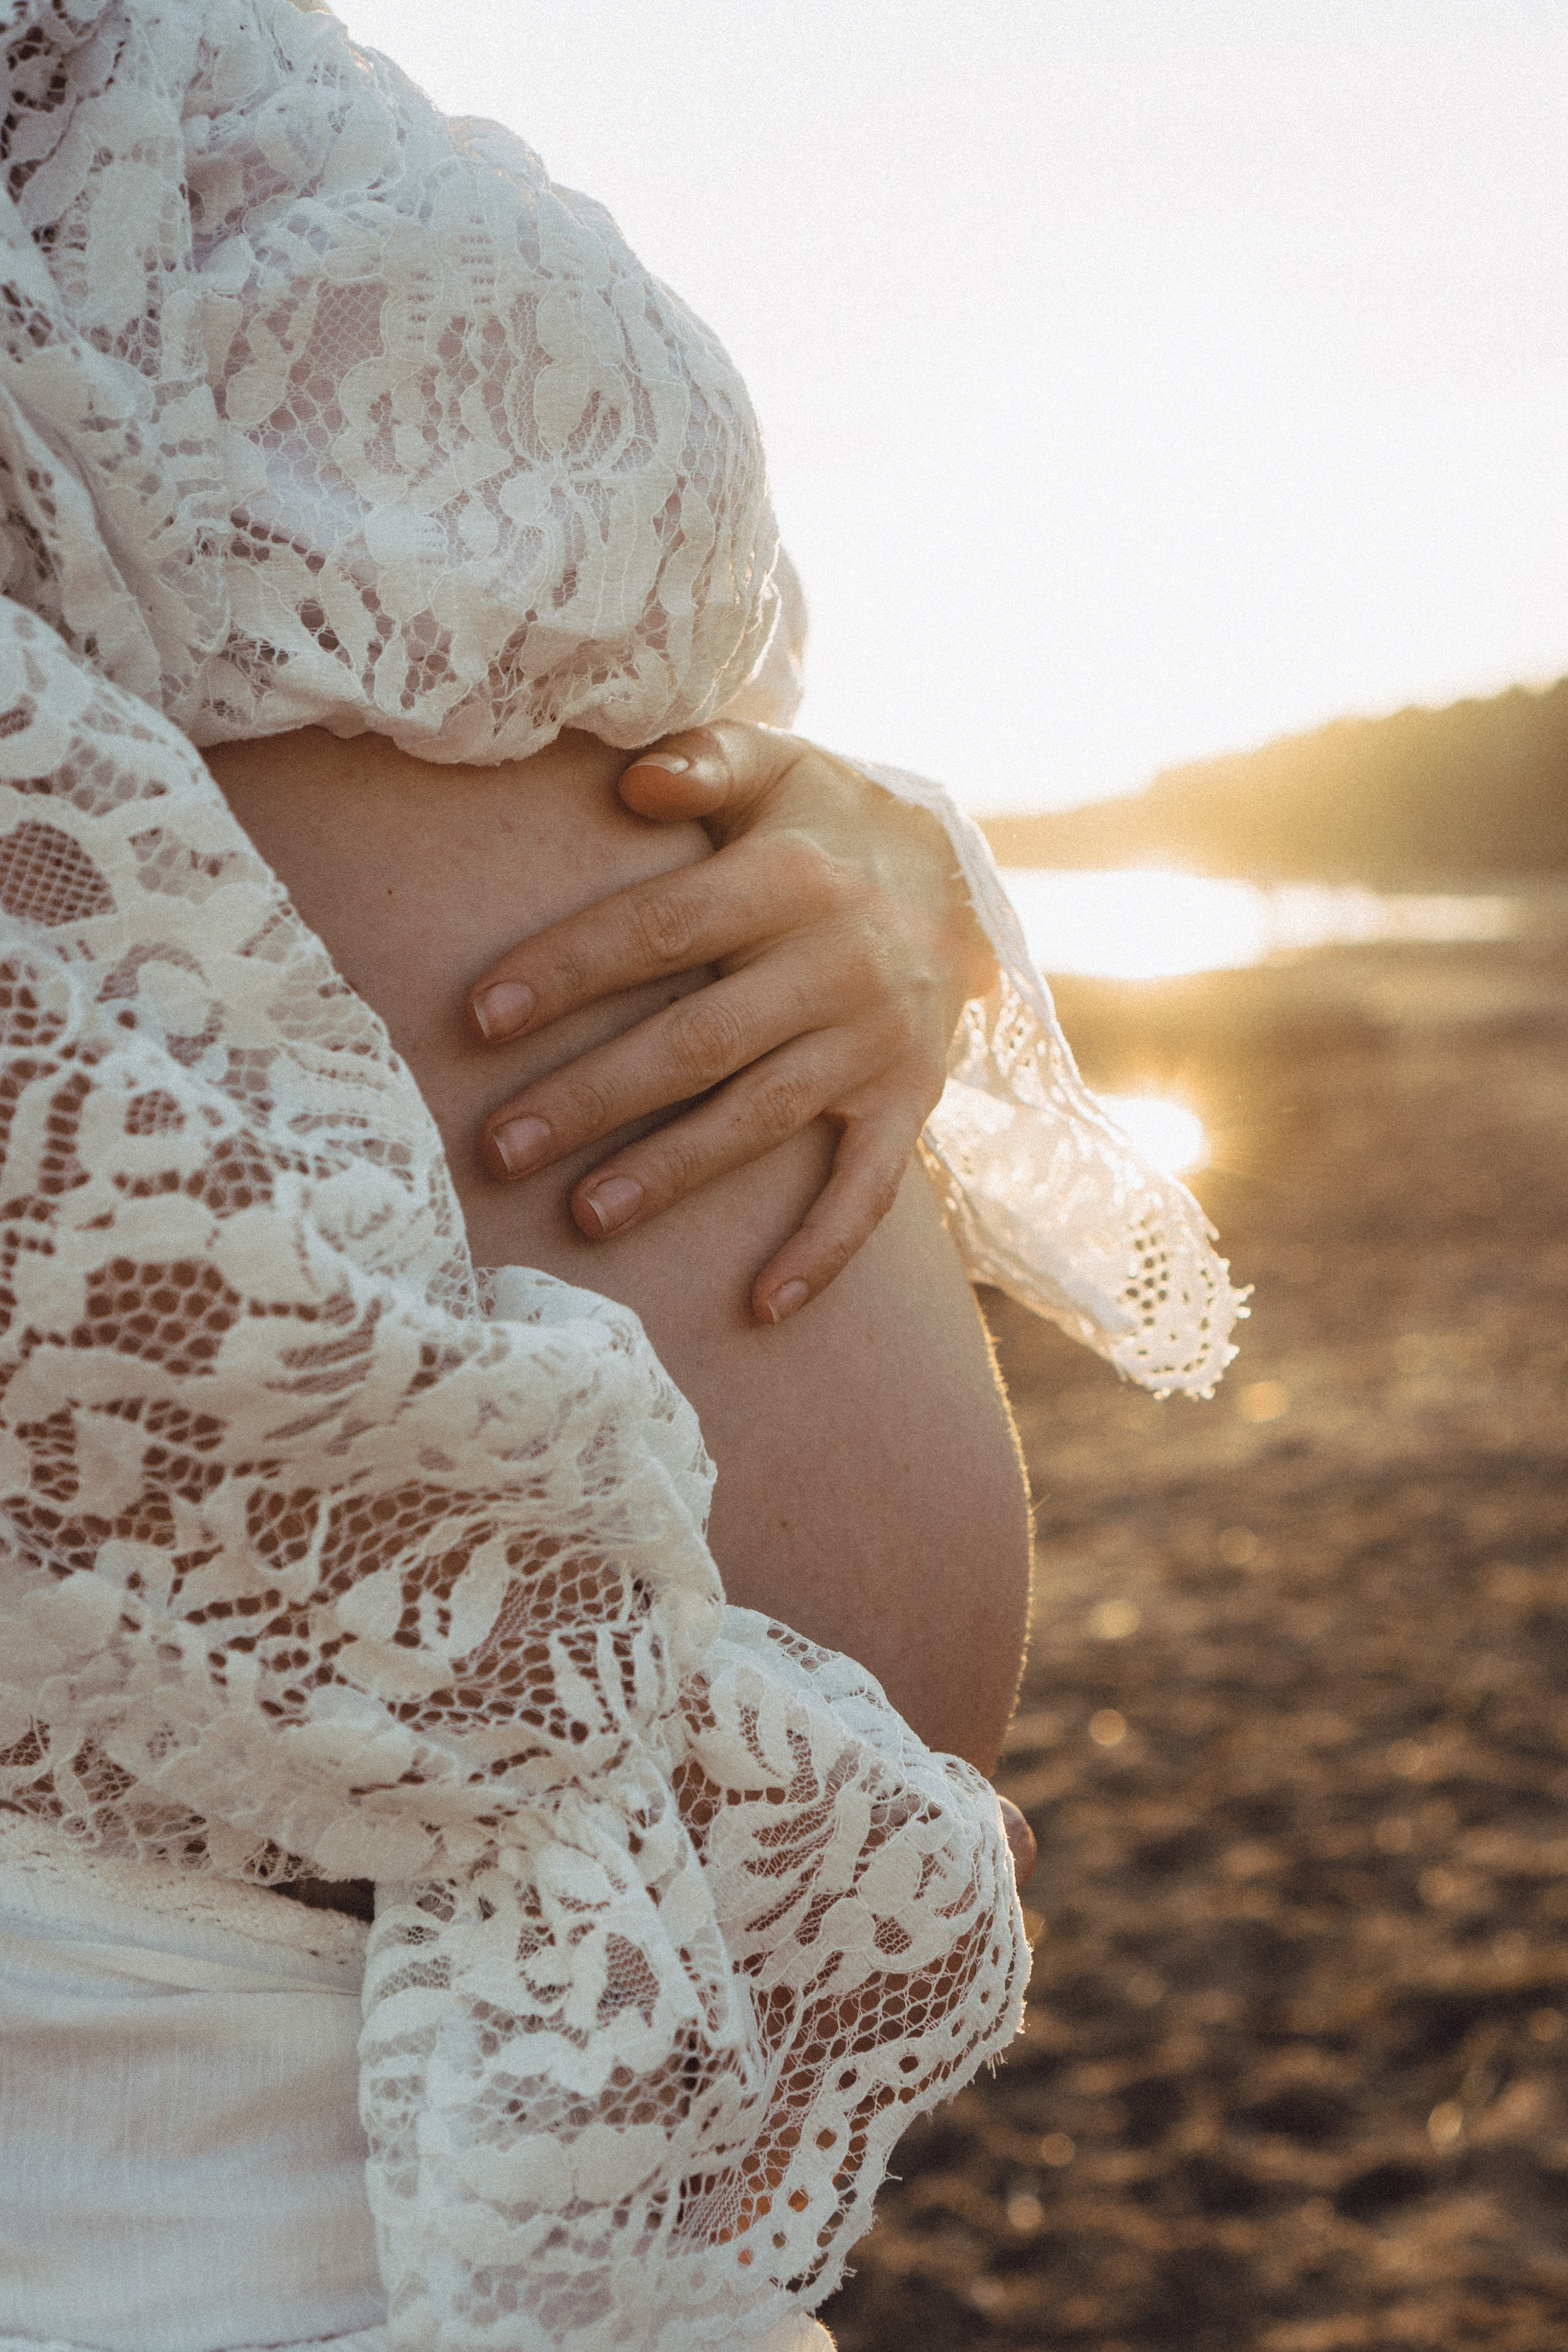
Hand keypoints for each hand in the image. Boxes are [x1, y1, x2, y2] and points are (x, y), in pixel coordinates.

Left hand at [467, 721, 994, 1323]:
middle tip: (499, 1147)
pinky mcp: (909, 1102)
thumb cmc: (822, 824)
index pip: (661, 928)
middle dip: (594, 1096)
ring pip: (762, 1117)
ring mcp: (879, 1042)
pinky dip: (822, 1250)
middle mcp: (840, 962)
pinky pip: (869, 1187)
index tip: (479, 1019)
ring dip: (673, 1172)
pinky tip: (759, 1306)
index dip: (569, 972)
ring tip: (583, 1218)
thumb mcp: (776, 766)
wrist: (962, 880)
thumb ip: (704, 760)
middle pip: (699, 1040)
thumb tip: (635, 778)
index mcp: (792, 876)